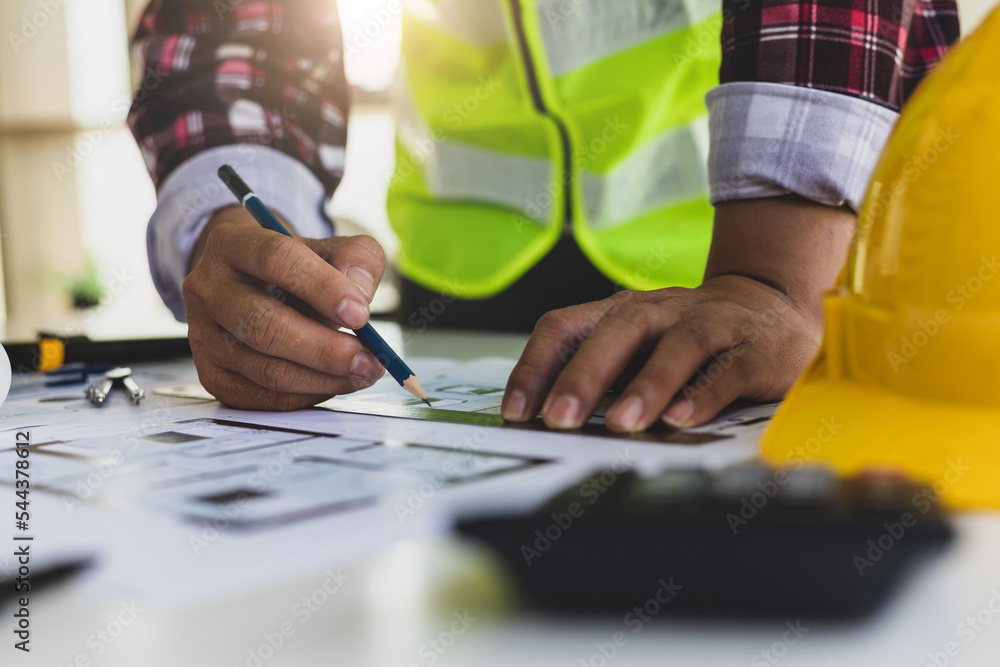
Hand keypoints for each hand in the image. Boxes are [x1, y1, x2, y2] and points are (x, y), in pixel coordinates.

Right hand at [182, 206, 386, 409]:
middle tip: (369, 358)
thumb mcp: (330, 250)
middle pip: (264, 324)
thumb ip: (356, 260)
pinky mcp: (212, 375)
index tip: (360, 314)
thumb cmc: (296, 270)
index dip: (322, 287)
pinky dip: (306, 395)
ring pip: (266, 368)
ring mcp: (203, 336)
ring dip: (323, 377)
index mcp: (232, 244)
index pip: (275, 259)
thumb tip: (359, 293)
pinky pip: (262, 397)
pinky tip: (334, 383)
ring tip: (362, 372)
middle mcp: (208, 289)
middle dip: (325, 348)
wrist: (254, 287)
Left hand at [502, 195, 854, 430]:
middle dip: (583, 376)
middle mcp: (661, 310)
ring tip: (623, 423)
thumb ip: (601, 378)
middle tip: (559, 419)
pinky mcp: (753, 349)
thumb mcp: (637, 348)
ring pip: (676, 345)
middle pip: (617, 331)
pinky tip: (682, 419)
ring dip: (646, 384)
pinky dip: (703, 393)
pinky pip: (726, 369)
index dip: (536, 366)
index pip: (564, 326)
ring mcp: (710, 324)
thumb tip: (547, 424)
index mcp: (621, 311)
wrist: (773, 306)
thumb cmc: (690, 339)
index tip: (517, 411)